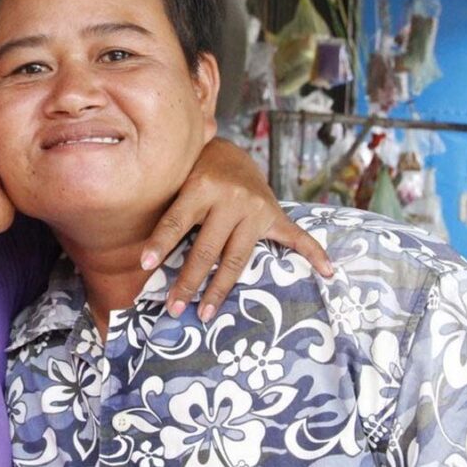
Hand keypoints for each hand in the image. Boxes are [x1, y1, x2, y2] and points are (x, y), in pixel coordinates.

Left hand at [141, 138, 333, 320]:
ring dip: (219, 289)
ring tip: (204, 313)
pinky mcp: (274, 215)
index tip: (145, 266)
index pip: (177, 221)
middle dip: (188, 282)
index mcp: (201, 186)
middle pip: (207, 249)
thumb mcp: (177, 182)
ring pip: (237, 257)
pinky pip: (295, 237)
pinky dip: (314, 253)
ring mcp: (256, 208)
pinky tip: (328, 272)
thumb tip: (138, 254)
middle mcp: (231, 198)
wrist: (229, 153)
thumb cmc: (194, 172)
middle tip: (174, 308)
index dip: (160, 244)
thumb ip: (165, 210)